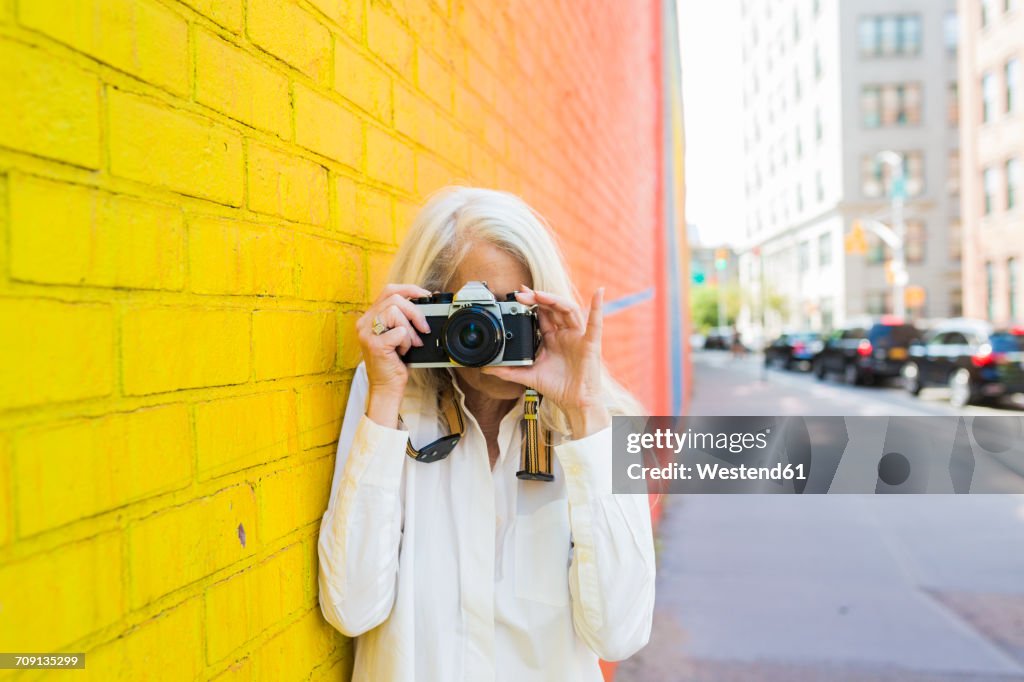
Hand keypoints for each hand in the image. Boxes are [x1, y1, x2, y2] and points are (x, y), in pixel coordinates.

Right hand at [356, 283, 432, 425]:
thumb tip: (427, 300)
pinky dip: (407, 342)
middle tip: (423, 328)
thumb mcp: (399, 335)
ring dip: (410, 330)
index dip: (409, 289)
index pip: (389, 290)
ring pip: (395, 312)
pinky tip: (402, 352)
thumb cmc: (394, 362)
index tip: (426, 296)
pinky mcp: (374, 344)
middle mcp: (365, 322)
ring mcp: (367, 333)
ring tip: (410, 345)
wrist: (386, 387)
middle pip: (394, 298)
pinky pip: (399, 331)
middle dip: (415, 312)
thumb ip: (405, 318)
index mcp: (370, 317)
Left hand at [482, 285, 610, 437]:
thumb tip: (486, 368)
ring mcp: (578, 337)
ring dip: (554, 300)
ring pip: (568, 310)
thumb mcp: (528, 376)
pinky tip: (598, 293)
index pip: (542, 314)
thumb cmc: (557, 387)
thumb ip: (508, 370)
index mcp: (552, 338)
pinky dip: (598, 308)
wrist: (574, 403)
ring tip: (539, 294)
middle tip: (521, 293)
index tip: (517, 294)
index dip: (531, 302)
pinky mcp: (590, 343)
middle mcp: (565, 334)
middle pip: (553, 308)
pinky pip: (595, 323)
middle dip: (538, 298)